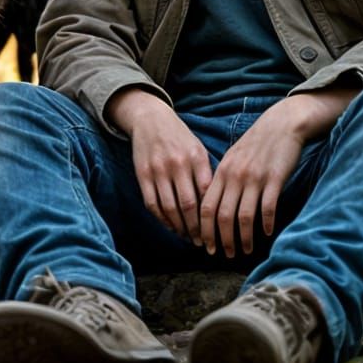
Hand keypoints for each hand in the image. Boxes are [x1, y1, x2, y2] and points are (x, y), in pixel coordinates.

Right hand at [109, 87, 213, 242]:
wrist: (150, 118)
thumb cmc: (180, 137)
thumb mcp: (198, 149)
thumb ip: (206, 174)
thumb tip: (219, 205)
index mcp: (196, 157)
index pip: (207, 194)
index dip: (212, 217)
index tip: (218, 231)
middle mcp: (177, 164)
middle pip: (189, 205)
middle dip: (197, 229)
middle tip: (203, 243)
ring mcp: (158, 169)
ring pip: (170, 208)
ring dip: (180, 228)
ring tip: (188, 238)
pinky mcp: (142, 174)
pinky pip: (152, 204)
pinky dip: (162, 219)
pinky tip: (171, 226)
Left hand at [198, 89, 354, 256]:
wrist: (281, 124)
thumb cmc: (255, 144)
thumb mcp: (232, 158)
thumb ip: (222, 180)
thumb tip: (211, 207)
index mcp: (222, 172)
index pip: (206, 206)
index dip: (204, 229)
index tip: (206, 246)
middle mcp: (235, 176)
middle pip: (223, 215)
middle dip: (222, 239)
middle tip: (225, 255)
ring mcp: (255, 178)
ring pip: (244, 216)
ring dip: (244, 238)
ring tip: (245, 250)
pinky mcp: (275, 179)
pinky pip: (267, 208)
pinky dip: (265, 224)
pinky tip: (266, 234)